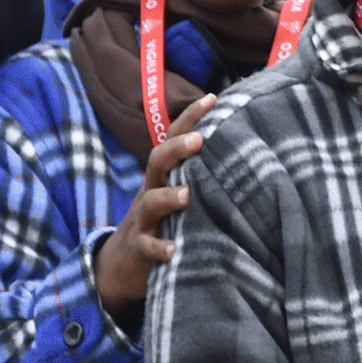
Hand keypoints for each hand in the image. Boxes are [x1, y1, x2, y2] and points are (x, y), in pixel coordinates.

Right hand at [95, 94, 213, 317]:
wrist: (120, 264)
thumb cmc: (162, 222)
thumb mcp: (175, 194)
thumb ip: (199, 175)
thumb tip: (240, 150)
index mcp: (163, 176)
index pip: (173, 139)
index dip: (190, 118)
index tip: (213, 98)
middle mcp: (151, 191)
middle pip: (157, 162)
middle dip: (176, 149)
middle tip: (200, 140)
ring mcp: (143, 220)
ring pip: (150, 203)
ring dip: (167, 197)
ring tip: (186, 195)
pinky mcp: (140, 248)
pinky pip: (146, 246)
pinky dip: (159, 248)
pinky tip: (173, 250)